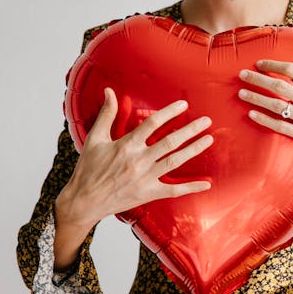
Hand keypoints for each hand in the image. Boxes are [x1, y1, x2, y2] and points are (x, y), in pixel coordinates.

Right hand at [54, 89, 212, 266]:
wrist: (83, 202)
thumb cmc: (88, 169)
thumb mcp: (95, 139)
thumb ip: (106, 114)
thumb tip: (109, 91)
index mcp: (126, 145)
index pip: (153, 123)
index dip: (170, 112)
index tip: (184, 105)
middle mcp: (139, 161)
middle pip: (171, 142)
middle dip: (191, 130)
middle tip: (207, 121)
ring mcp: (145, 178)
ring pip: (175, 161)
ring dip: (194, 150)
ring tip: (208, 139)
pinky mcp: (148, 194)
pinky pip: (174, 191)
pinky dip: (191, 187)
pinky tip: (206, 183)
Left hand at [237, 51, 292, 171]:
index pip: (292, 70)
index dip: (273, 65)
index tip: (260, 63)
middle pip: (279, 87)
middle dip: (257, 79)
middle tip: (242, 74)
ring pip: (276, 106)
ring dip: (256, 98)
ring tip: (241, 93)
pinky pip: (280, 126)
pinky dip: (265, 119)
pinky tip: (252, 114)